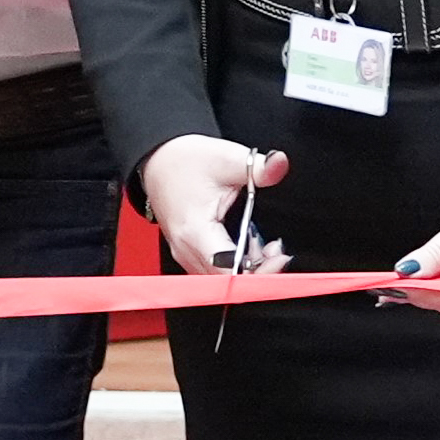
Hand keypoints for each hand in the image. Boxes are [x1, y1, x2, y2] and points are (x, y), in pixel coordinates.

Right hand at [139, 134, 290, 278]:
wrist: (158, 161)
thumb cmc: (187, 162)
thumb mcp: (228, 159)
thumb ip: (259, 167)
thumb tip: (281, 162)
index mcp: (195, 231)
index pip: (228, 270)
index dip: (258, 272)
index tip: (279, 258)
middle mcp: (186, 249)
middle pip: (227, 280)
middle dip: (259, 270)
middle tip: (278, 250)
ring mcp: (185, 253)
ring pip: (221, 278)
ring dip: (250, 267)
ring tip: (267, 246)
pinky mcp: (188, 252)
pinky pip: (215, 270)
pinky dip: (237, 263)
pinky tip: (250, 246)